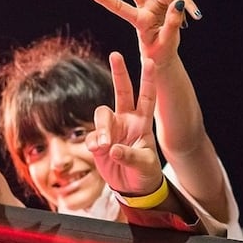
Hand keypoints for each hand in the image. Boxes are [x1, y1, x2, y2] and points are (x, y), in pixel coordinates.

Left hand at [84, 0, 201, 68]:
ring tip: (187, 23)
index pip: (119, 8)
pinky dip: (190, 7)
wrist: (164, 55)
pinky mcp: (168, 3)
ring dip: (180, 6)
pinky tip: (195, 18)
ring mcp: (156, 4)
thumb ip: (173, 23)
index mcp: (140, 21)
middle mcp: (145, 8)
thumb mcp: (168, 42)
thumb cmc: (160, 52)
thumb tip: (178, 2)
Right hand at [86, 52, 161, 195]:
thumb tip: (113, 149)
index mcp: (143, 123)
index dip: (148, 80)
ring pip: (102, 114)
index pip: (147, 98)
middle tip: (116, 55)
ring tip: (105, 146)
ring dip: (102, 128)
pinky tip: (100, 152)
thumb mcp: (144, 165)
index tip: (150, 61)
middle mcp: (127, 121)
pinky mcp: (98, 142)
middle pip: (122, 92)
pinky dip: (94, 144)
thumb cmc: (145, 173)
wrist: (133, 187)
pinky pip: (92, 137)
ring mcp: (111, 130)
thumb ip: (130, 156)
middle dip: (119, 73)